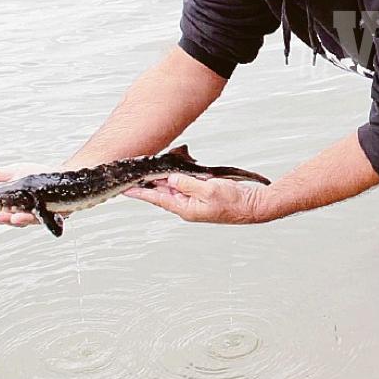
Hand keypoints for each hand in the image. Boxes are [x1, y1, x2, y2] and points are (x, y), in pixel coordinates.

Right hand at [0, 163, 47, 225]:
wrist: (63, 177)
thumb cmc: (37, 177)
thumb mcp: (13, 173)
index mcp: (8, 204)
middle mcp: (19, 212)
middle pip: (1, 218)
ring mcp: (33, 216)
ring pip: (17, 221)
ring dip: (5, 219)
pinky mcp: (47, 216)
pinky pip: (36, 220)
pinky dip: (26, 218)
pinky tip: (18, 216)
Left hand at [125, 174, 274, 224]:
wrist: (253, 206)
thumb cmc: (235, 203)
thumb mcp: (209, 190)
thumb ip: (188, 184)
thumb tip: (171, 180)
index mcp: (186, 209)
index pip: (158, 198)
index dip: (141, 193)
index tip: (125, 189)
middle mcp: (187, 207)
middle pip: (163, 193)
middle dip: (150, 183)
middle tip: (136, 174)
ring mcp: (195, 202)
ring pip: (174, 188)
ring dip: (166, 179)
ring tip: (155, 169)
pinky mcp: (203, 197)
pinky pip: (186, 186)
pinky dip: (180, 179)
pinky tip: (178, 172)